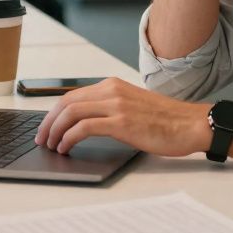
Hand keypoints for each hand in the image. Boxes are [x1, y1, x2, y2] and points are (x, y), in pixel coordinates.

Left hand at [34, 78, 212, 156]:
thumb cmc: (167, 120)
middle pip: (66, 102)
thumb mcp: (133, 105)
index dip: (54, 112)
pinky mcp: (121, 122)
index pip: (72, 95)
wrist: (191, 124)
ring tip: (51, 146)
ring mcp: (116, 105)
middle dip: (48, 122)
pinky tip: (66, 148)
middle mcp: (112, 91)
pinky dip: (68, 138)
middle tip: (42, 138)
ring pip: (71, 113)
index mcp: (113, 85)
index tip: (47, 127)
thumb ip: (111, 108)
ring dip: (55, 131)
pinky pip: (83, 128)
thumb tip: (85, 122)